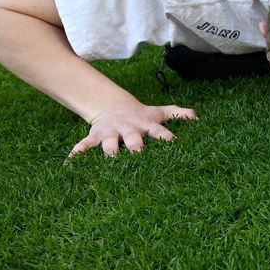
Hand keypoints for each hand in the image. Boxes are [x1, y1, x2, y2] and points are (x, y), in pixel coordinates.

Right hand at [68, 103, 197, 158]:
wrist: (114, 106)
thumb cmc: (143, 115)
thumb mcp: (161, 113)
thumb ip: (180, 114)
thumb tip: (199, 117)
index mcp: (146, 125)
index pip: (159, 132)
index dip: (166, 138)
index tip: (173, 144)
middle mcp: (129, 130)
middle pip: (133, 139)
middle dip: (135, 147)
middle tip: (138, 154)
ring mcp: (111, 133)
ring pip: (109, 144)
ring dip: (109, 152)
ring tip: (109, 160)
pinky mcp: (95, 137)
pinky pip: (84, 145)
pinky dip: (77, 153)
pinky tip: (70, 163)